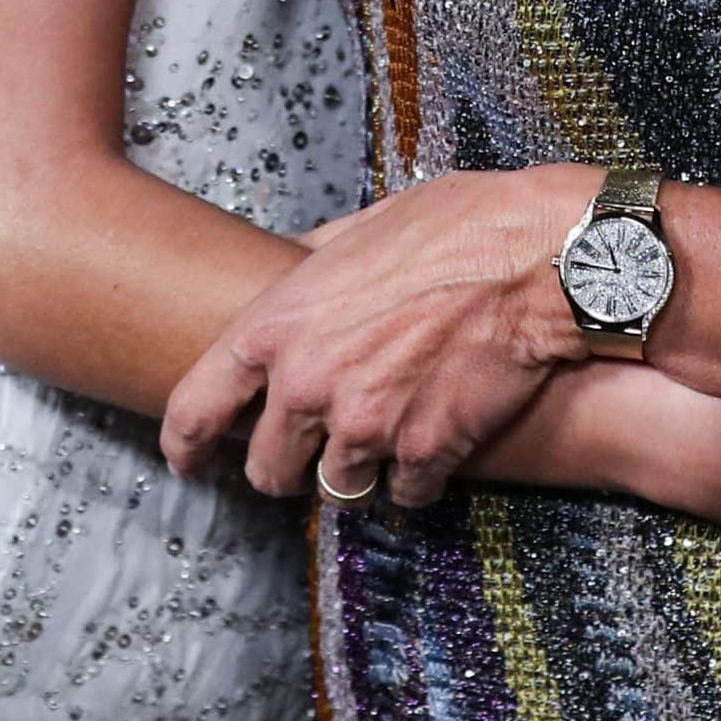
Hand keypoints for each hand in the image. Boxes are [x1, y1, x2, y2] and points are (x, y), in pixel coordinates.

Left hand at [160, 164, 594, 507]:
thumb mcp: (358, 228)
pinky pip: (405, 494)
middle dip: (285, 465)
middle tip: (310, 449)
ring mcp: (367, 425)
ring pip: (335, 488)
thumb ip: (308, 263)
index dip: (184, 445)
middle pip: (267, 469)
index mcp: (278, 325)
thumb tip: (285, 268)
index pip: (195, 408)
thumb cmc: (453, 227)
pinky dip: (417, 476)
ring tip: (385, 434)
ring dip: (356, 470)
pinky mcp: (424, 453)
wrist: (536, 255)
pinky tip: (436, 437)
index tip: (187, 459)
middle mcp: (310, 383)